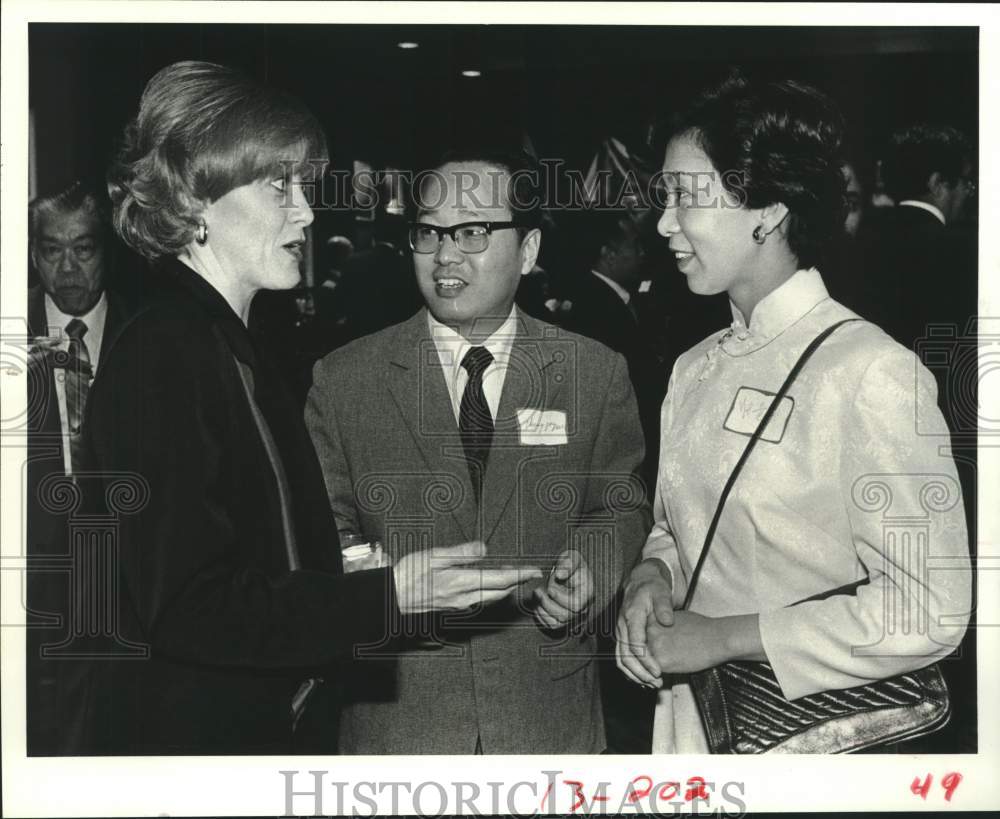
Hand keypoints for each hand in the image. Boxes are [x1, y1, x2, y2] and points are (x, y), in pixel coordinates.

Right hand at [392, 541, 540, 614]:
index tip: (534, 571)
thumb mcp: (434, 556)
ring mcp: (459, 606)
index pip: (500, 580)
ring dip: (503, 588)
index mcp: (461, 582)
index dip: (520, 575)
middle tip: (525, 570)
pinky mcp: (452, 609)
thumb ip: (461, 553)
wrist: (391, 598)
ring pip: (490, 598)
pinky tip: (487, 584)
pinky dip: (490, 592)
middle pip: (500, 592)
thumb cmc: (409, 574)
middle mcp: (464, 598)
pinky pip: (479, 601)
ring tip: (510, 575)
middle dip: (515, 582)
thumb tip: (484, 549)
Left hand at [532, 549, 593, 629]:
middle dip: (548, 603)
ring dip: (543, 609)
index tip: (550, 588)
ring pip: (557, 622)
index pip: (576, 605)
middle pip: (565, 616)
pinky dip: (541, 615)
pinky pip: (550, 624)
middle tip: (538, 590)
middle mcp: (582, 608)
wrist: (565, 571)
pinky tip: (537, 603)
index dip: (561, 598)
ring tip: (536, 594)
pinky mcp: (562, 620)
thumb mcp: (572, 557)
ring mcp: (572, 615)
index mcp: (587, 594)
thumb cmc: (570, 563)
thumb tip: (560, 574)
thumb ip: (568, 563)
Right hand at [615, 558, 674, 687]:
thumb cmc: (652, 588)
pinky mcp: (622, 636)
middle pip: (625, 655)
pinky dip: (631, 670)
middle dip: (640, 672)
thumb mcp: (661, 592)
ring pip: (621, 658)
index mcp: (631, 615)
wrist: (639, 582)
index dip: (645, 660)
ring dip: (635, 674)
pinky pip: (622, 657)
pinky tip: (645, 677)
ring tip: (652, 684)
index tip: (658, 671)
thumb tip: (667, 622)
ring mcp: (620, 631)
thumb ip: (664, 606)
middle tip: (656, 683)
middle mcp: (622, 625)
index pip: (635, 643)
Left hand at [645, 611, 764, 673]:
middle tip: (640, 675)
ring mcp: (653, 644)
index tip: (640, 660)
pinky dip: (651, 680)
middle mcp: (648, 630)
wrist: (717, 638)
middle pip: (633, 650)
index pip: (635, 636)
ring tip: (649, 682)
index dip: (635, 650)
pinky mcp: (660, 659)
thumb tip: (657, 637)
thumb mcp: (676, 619)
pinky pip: (649, 673)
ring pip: (638, 663)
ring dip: (641, 675)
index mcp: (651, 618)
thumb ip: (661, 626)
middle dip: (635, 664)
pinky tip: (658, 683)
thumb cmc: (702, 629)